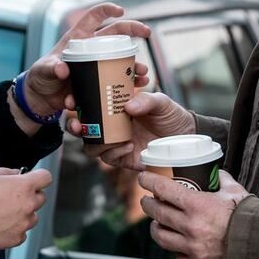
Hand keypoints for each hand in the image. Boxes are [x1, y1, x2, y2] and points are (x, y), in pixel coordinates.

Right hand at [0, 167, 51, 249]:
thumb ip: (7, 172)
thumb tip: (16, 173)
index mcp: (24, 186)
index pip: (46, 177)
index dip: (38, 177)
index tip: (32, 179)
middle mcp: (28, 205)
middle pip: (41, 198)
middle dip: (30, 195)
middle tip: (12, 196)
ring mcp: (24, 223)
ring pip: (33, 216)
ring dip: (24, 213)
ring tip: (4, 212)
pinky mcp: (17, 238)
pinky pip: (22, 231)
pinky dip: (15, 228)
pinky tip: (1, 224)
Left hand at [19, 3, 151, 118]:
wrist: (42, 98)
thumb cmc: (40, 76)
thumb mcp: (44, 70)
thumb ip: (51, 69)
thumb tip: (62, 69)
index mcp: (77, 38)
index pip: (93, 17)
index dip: (107, 10)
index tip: (121, 10)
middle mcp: (90, 48)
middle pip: (115, 33)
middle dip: (133, 29)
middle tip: (147, 33)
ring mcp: (96, 64)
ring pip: (120, 58)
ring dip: (134, 63)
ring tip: (143, 71)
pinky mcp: (99, 80)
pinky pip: (117, 79)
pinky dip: (127, 84)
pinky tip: (136, 89)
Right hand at [70, 91, 194, 169]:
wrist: (187, 138)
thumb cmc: (172, 115)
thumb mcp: (162, 102)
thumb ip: (147, 100)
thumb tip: (128, 105)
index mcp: (114, 107)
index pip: (88, 104)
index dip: (75, 103)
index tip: (71, 101)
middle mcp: (111, 125)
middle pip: (82, 127)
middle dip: (74, 126)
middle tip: (78, 125)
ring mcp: (115, 142)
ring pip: (91, 146)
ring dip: (96, 142)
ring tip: (115, 138)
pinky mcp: (123, 158)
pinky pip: (108, 158)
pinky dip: (113, 153)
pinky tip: (128, 146)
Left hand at [138, 170, 250, 258]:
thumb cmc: (250, 218)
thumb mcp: (236, 192)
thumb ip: (223, 180)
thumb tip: (216, 172)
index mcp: (197, 205)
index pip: (163, 189)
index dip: (149, 181)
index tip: (143, 178)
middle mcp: (190, 226)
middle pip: (157, 212)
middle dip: (148, 204)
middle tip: (147, 200)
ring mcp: (192, 247)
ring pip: (161, 236)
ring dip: (155, 227)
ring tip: (156, 222)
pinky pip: (177, 258)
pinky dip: (175, 251)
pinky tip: (177, 245)